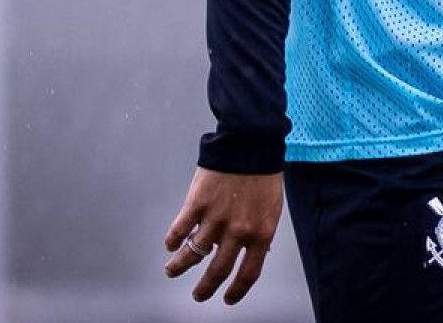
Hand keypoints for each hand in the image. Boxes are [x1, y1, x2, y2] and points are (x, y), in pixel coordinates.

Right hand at [163, 167, 282, 304]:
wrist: (250, 143)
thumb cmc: (263, 175)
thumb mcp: (271, 208)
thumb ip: (260, 232)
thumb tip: (255, 254)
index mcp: (261, 233)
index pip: (248, 273)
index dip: (236, 291)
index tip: (227, 298)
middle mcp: (238, 231)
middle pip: (218, 270)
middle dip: (205, 288)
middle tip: (198, 295)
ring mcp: (216, 218)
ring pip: (192, 254)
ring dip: (179, 266)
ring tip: (171, 271)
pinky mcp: (197, 204)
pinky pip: (179, 230)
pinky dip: (172, 240)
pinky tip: (171, 244)